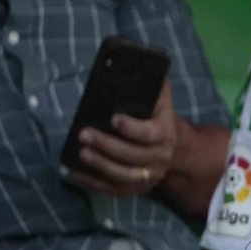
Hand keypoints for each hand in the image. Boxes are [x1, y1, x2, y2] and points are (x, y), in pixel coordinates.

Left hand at [69, 79, 180, 197]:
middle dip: (106, 145)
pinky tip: (76, 171)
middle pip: (133, 155)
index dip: (131, 128)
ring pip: (125, 175)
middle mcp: (161, 156)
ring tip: (81, 152)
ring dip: (101, 165)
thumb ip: (152, 84)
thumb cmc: (157, 117)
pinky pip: (115, 189)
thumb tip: (137, 60)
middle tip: (83, 134)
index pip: (150, 134)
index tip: (113, 118)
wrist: (174, 146)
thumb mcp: (160, 100)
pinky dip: (94, 182)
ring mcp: (150, 174)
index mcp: (166, 133)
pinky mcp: (138, 187)